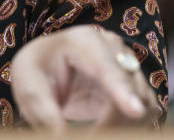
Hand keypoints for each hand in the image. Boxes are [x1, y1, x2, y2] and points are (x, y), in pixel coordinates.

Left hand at [10, 25, 159, 131]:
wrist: (49, 65)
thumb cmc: (38, 70)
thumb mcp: (28, 86)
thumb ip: (45, 112)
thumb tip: (61, 137)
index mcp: (83, 42)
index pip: (107, 68)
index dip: (122, 90)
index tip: (135, 111)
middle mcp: (114, 49)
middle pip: (131, 90)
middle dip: (115, 124)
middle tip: (89, 137)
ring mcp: (128, 66)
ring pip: (143, 106)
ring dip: (122, 129)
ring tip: (92, 133)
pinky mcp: (136, 86)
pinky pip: (144, 114)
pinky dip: (128, 129)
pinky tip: (104, 131)